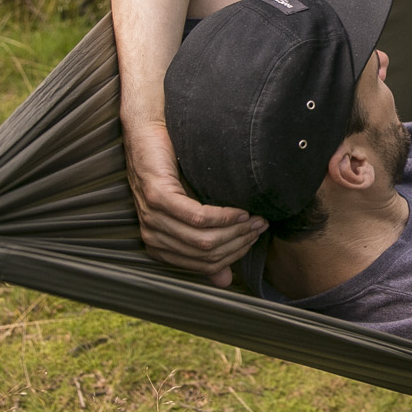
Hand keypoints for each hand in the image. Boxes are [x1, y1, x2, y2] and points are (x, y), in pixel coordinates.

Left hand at [124, 117, 266, 286]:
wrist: (151, 130)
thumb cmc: (172, 168)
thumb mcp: (191, 211)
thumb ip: (207, 243)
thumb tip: (225, 281)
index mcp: (159, 245)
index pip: (203, 264)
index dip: (234, 254)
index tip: (255, 238)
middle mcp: (153, 236)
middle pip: (206, 254)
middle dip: (240, 242)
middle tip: (260, 226)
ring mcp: (153, 217)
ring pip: (204, 240)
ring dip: (236, 230)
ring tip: (254, 218)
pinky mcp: (158, 197)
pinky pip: (197, 218)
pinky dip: (223, 216)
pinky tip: (238, 210)